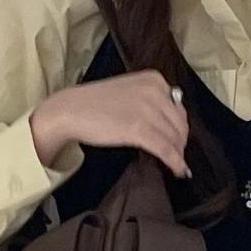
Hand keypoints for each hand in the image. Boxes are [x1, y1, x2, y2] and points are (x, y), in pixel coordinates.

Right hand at [31, 73, 192, 177]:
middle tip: (176, 156)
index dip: (180, 128)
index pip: (179, 108)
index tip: (177, 140)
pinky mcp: (139, 129)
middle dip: (180, 143)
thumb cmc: (97, 103)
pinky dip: (176, 163)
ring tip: (177, 166)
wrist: (71, 110)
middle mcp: (155, 91)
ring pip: (175, 138)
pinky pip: (166, 149)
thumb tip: (173, 125)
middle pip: (180, 124)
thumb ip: (152, 101)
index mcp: (154, 79)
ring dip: (178, 155)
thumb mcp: (130, 92)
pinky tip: (179, 171)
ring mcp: (148, 109)